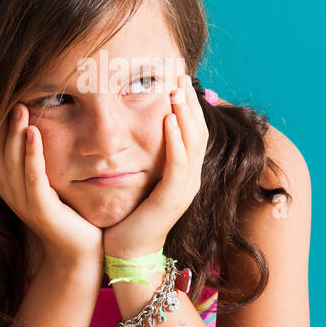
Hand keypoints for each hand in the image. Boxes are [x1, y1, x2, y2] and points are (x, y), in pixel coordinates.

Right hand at [0, 103, 103, 268]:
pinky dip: (32, 154)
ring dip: (15, 133)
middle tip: (10, 95)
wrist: (79, 251)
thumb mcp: (49, 181)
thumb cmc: (68, 212)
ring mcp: (23, 201)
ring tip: (20, 108)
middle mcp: (10, 191)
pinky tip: (33, 133)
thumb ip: (38, 158)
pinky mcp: (40, 209)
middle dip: (2, 123)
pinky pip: (33, 177)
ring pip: (13, 161)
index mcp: (9, 183)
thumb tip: (39, 125)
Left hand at [101, 74, 208, 259]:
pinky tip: (168, 120)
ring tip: (177, 89)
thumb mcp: (140, 179)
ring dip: (186, 114)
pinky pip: (179, 164)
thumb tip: (135, 130)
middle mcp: (191, 178)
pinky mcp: (173, 198)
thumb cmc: (129, 216)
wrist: (127, 252)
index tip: (179, 78)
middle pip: (199, 131)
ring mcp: (185, 189)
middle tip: (181, 74)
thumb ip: (145, 156)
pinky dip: (175, 140)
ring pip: (193, 143)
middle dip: (190, 102)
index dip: (190, 105)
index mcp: (185, 173)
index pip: (194, 131)